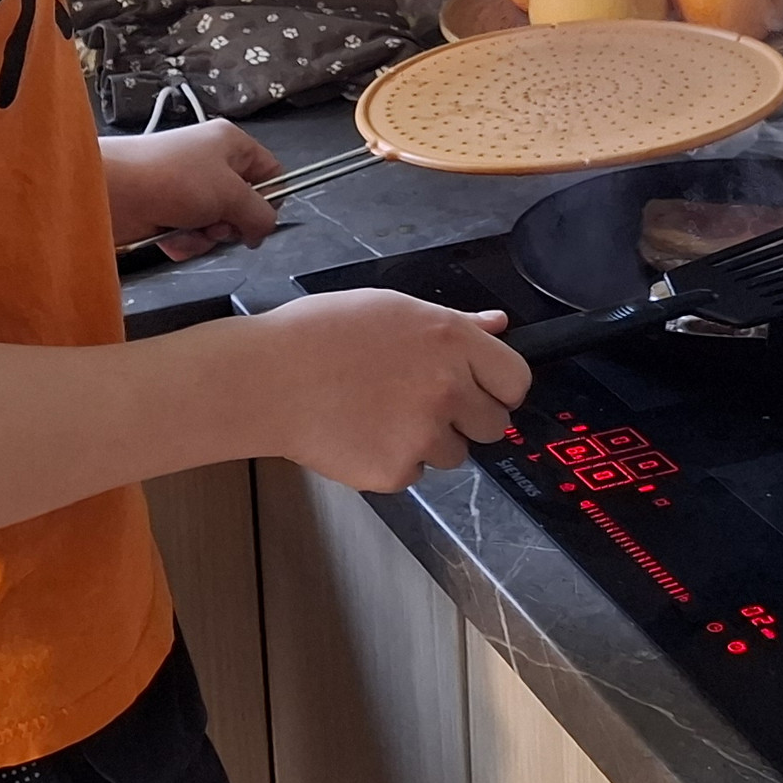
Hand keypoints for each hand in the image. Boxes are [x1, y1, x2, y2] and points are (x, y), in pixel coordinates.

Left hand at [100, 119, 281, 258]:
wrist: (113, 192)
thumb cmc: (170, 179)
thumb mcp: (231, 194)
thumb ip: (260, 214)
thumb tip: (266, 229)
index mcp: (230, 144)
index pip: (269, 172)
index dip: (269, 199)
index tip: (258, 220)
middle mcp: (209, 163)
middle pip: (242, 205)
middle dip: (231, 223)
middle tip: (217, 222)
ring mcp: (187, 188)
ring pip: (217, 226)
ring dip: (205, 237)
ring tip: (188, 227)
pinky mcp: (167, 211)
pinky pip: (191, 236)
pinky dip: (184, 241)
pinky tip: (169, 235)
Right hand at [253, 288, 531, 491]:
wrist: (266, 379)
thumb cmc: (319, 334)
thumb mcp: (392, 309)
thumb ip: (454, 323)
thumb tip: (499, 325)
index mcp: (451, 340)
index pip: (516, 381)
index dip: (499, 389)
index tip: (481, 391)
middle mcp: (447, 388)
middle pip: (494, 425)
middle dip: (467, 420)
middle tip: (423, 403)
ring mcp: (423, 433)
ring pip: (454, 453)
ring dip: (428, 441)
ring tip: (379, 413)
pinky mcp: (397, 471)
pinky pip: (414, 473)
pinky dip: (393, 460)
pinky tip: (360, 431)